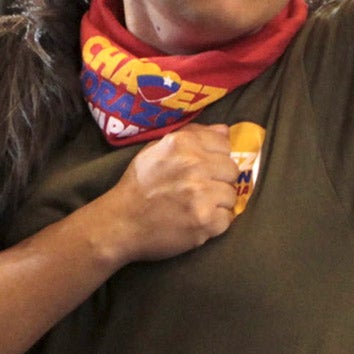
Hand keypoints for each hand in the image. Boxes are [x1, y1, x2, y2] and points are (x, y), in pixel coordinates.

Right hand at [96, 123, 239, 263]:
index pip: (224, 144)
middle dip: (219, 180)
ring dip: (218, 203)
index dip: (217, 157)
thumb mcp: (157, 149)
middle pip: (232, 170)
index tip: (205, 167)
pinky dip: (214, 223)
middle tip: (199, 190)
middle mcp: (194, 165)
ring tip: (195, 206)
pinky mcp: (205, 221)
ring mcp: (201, 194)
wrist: (121, 222)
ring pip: (232, 196)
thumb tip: (225, 130)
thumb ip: (192, 135)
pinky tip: (195, 221)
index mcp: (183, 144)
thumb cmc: (140, 184)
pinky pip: (227, 219)